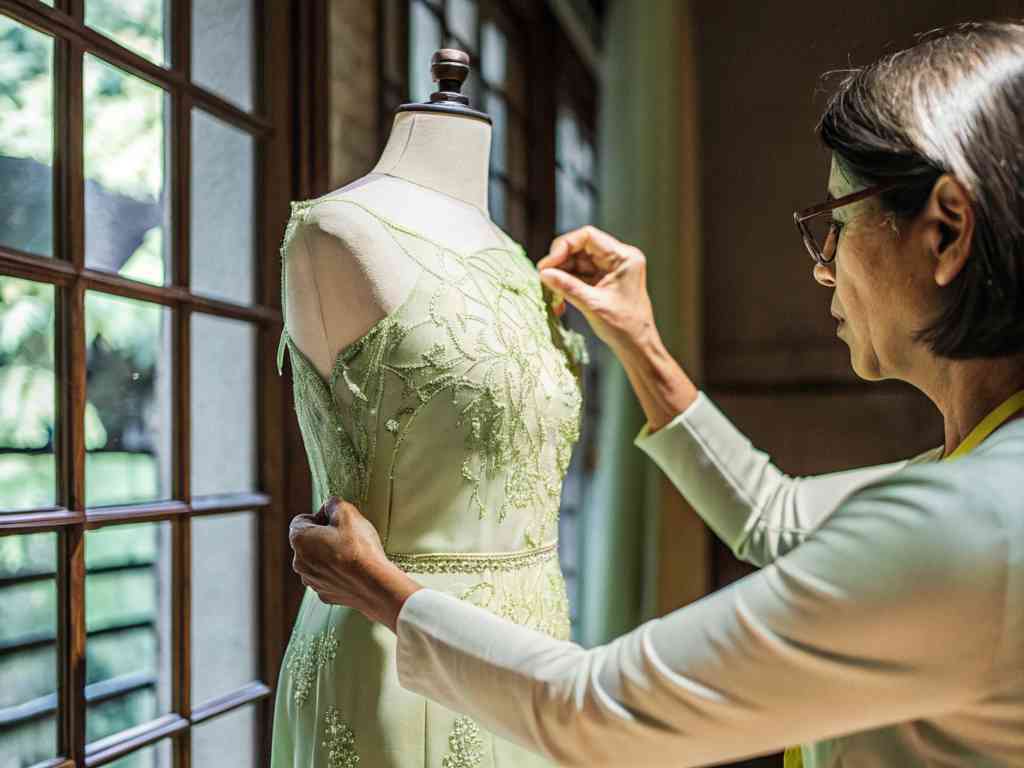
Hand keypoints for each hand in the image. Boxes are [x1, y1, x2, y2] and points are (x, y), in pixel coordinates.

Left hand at [289, 496, 420, 631]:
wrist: (375, 585)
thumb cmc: (359, 549)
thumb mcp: (347, 512)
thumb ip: (333, 503)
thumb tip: (330, 506)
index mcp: (299, 540)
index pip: (301, 520)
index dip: (320, 516)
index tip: (337, 521)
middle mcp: (299, 563)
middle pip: (308, 541)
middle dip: (324, 536)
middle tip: (347, 537)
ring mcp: (312, 581)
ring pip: (318, 560)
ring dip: (330, 555)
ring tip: (352, 554)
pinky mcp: (325, 594)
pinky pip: (328, 577)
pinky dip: (338, 572)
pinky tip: (354, 570)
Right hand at [538, 225, 658, 353]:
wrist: (638, 347)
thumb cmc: (624, 327)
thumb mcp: (593, 305)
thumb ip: (567, 286)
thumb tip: (543, 273)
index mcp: (624, 257)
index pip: (588, 236)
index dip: (564, 246)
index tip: (547, 264)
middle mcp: (618, 258)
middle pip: (580, 248)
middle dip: (560, 262)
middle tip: (544, 278)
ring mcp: (610, 270)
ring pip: (578, 262)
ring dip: (561, 275)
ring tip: (550, 292)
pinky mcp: (603, 281)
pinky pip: (580, 275)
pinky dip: (567, 284)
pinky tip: (558, 299)